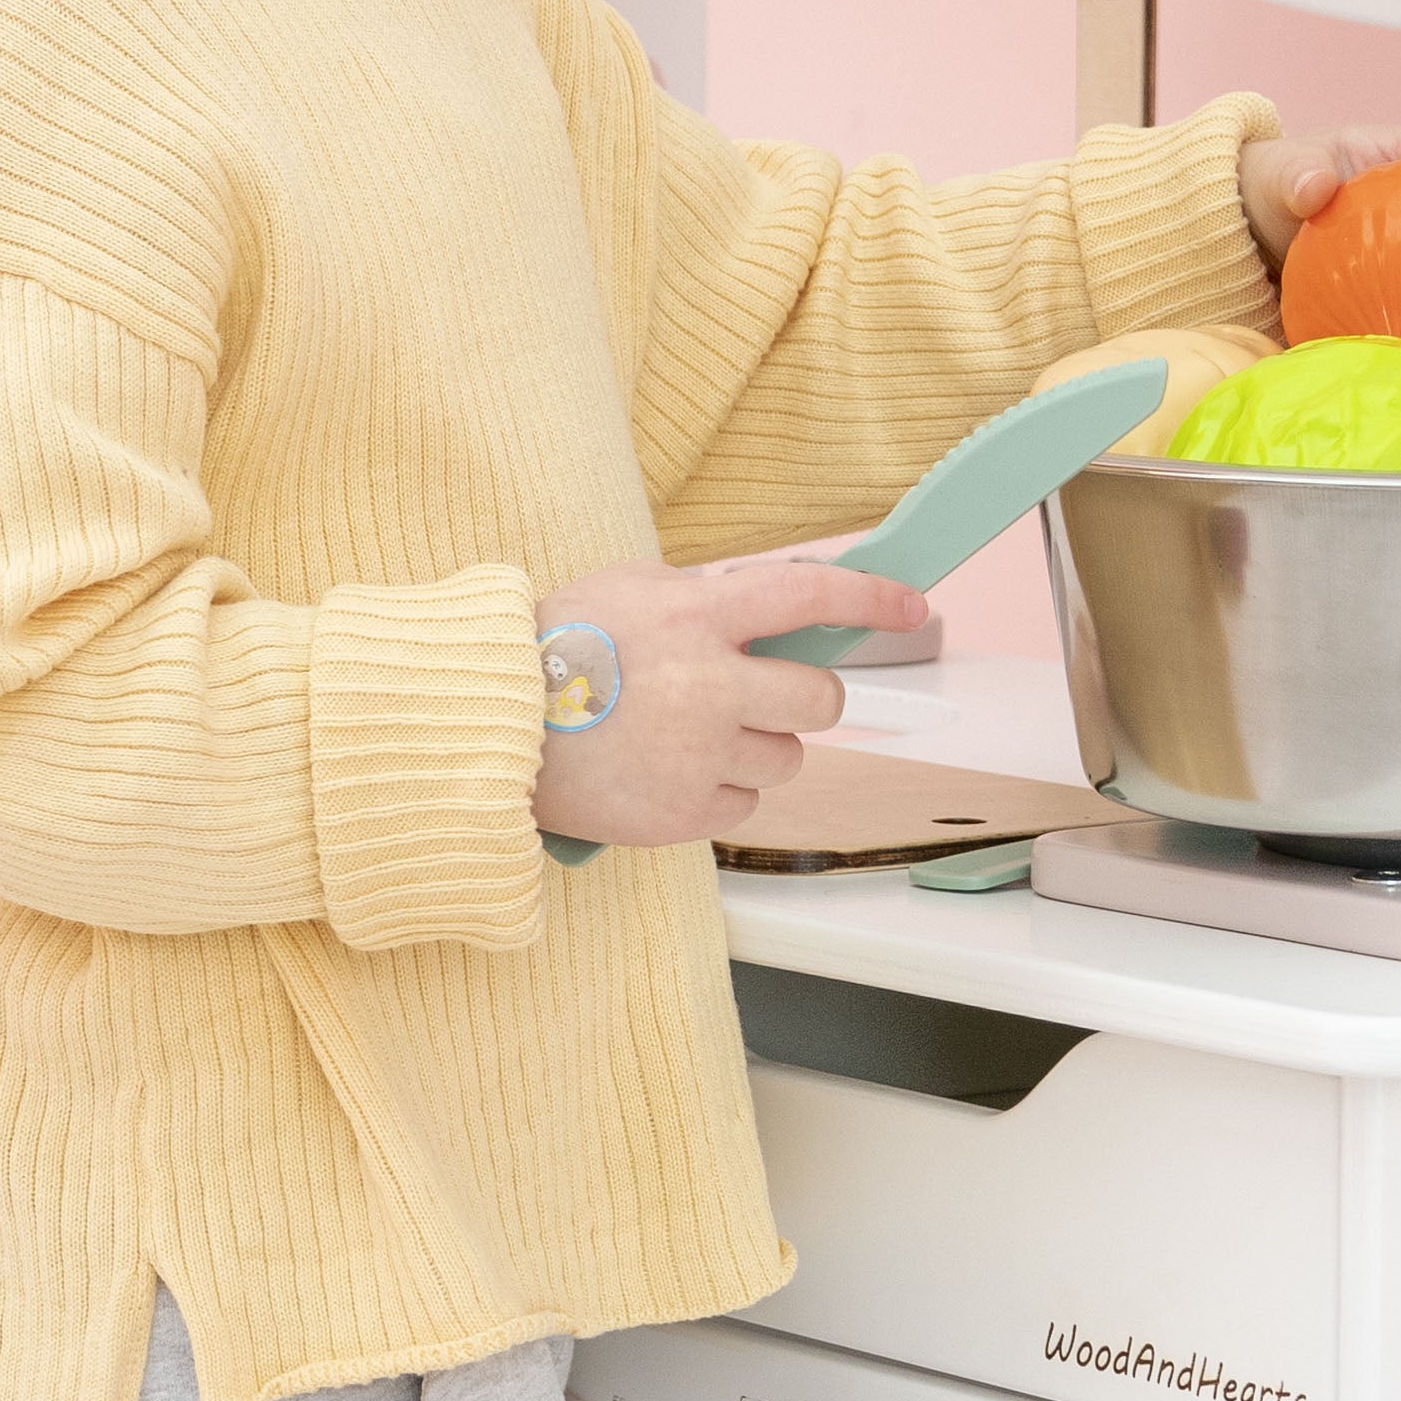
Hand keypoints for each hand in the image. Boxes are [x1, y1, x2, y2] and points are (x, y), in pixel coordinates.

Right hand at [531, 558, 928, 850]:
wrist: (488, 729)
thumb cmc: (555, 648)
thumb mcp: (630, 589)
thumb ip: (707, 595)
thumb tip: (781, 611)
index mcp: (698, 614)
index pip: (810, 593)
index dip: (872, 598)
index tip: (911, 607)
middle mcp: (709, 684)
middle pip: (822, 697)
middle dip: (803, 698)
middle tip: (757, 696)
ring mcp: (701, 754)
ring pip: (788, 757)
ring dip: (756, 747)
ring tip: (687, 736)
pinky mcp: (687, 812)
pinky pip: (746, 803)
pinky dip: (719, 791)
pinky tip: (667, 772)